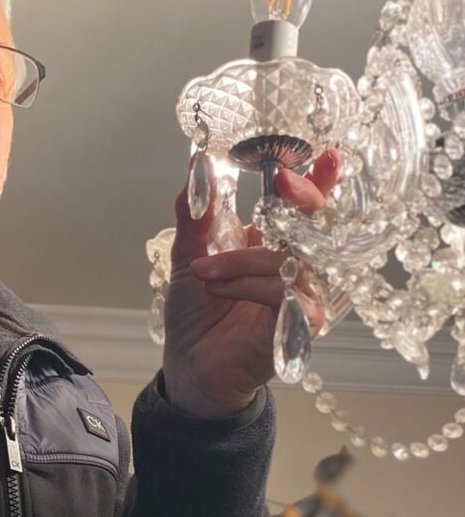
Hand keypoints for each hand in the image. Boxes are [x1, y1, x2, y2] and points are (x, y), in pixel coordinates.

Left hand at [161, 150, 339, 418]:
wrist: (189, 363)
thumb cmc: (196, 308)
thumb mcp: (189, 252)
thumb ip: (196, 212)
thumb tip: (198, 165)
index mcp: (273, 242)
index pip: (304, 207)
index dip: (319, 180)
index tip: (326, 153)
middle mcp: (295, 265)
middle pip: (318, 224)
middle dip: (303, 197)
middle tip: (283, 179)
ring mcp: (303, 295)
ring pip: (289, 258)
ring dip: (241, 259)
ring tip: (202, 271)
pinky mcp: (301, 325)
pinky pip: (284, 292)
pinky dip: (247, 285)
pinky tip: (218, 289)